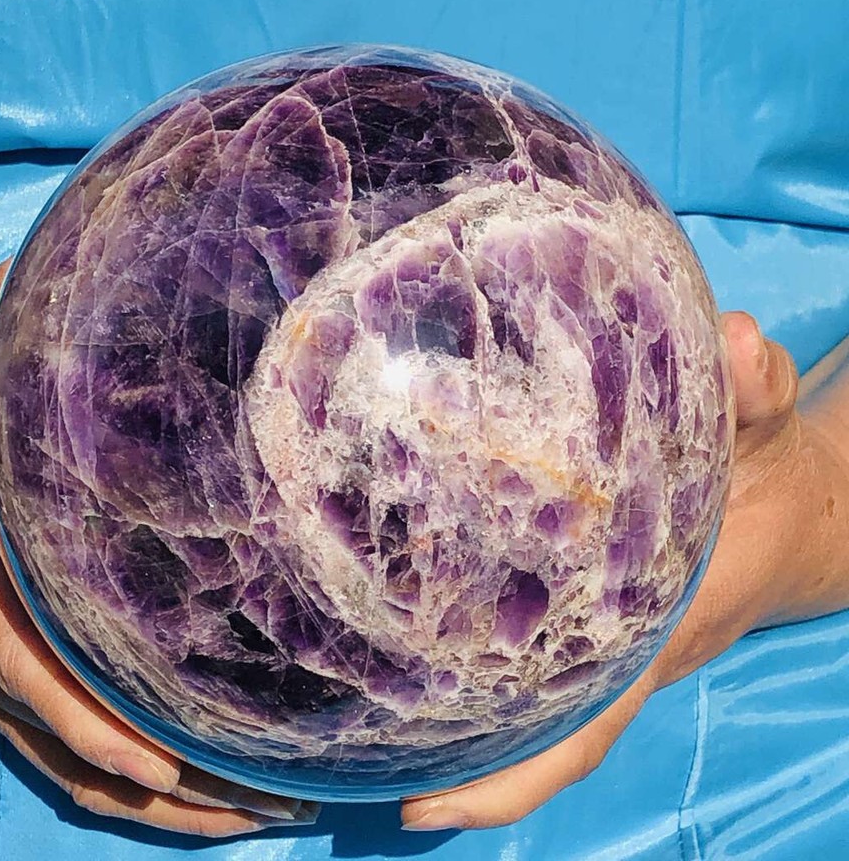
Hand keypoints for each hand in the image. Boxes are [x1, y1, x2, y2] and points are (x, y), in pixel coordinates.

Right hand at [0, 267, 318, 837]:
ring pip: (61, 766)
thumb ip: (33, 323)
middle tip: (274, 802)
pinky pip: (39, 748)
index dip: (115, 728)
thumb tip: (121, 267)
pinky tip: (171, 789)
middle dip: (172, 786)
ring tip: (250, 817)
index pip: (42, 679)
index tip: (200, 758)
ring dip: (153, 804)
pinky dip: (106, 779)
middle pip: (71, 747)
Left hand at [401, 311, 848, 830]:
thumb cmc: (776, 480)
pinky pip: (535, 651)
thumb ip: (758, 395)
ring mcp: (606, 633)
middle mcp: (622, 647)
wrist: (800, 511)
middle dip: (455, 758)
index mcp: (660, 624)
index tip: (422, 805)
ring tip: (355, 719)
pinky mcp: (596, 606)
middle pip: (532, 729)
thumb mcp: (771, 431)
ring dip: (457, 719)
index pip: (581, 721)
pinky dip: (480, 663)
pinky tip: (411, 645)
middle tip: (349, 758)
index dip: (511, 773)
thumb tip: (741, 344)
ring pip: (527, 698)